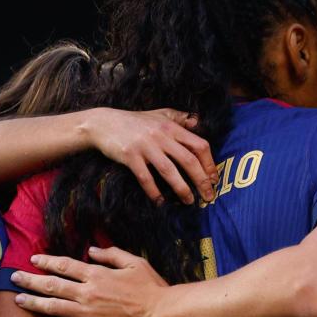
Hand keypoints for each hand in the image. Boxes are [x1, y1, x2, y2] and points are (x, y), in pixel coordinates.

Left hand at [14, 247, 169, 316]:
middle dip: (30, 280)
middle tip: (13, 278)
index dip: (46, 262)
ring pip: (53, 307)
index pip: (64, 266)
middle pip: (52, 285)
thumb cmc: (152, 288)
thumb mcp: (135, 263)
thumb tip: (92, 251)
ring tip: (18, 300)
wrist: (162, 315)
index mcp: (97, 275)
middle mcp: (87, 293)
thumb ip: (111, 255)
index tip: (32, 260)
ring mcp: (88, 315)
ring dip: (33, 302)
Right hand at [79, 107, 217, 204]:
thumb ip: (179, 118)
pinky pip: (145, 178)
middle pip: (188, 160)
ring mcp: (145, 146)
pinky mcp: (130, 156)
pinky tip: (160, 201)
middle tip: (208, 197)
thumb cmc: (135, 121)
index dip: (209, 163)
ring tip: (189, 201)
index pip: (199, 145)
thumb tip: (197, 121)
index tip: (213, 179)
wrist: (103, 123)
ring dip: (182, 189)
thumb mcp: (159, 114)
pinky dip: (154, 191)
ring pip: (169, 171)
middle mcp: (161, 136)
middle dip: (201, 181)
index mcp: (171, 127)